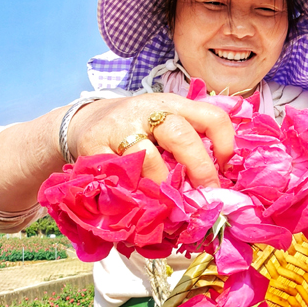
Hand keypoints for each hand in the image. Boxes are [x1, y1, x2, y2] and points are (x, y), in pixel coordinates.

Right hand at [66, 93, 235, 187]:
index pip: (211, 116)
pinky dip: (132, 192)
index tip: (226, 170)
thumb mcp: (162, 127)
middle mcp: (147, 111)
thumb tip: (218, 184)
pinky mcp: (94, 146)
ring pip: (148, 158)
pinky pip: (119, 175)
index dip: (225, 145)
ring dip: (162, 185)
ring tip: (167, 202)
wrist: (81, 123)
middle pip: (181, 135)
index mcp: (172, 104)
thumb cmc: (134, 131)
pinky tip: (138, 200)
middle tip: (205, 194)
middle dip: (199, 168)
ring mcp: (119, 127)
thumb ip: (187, 146)